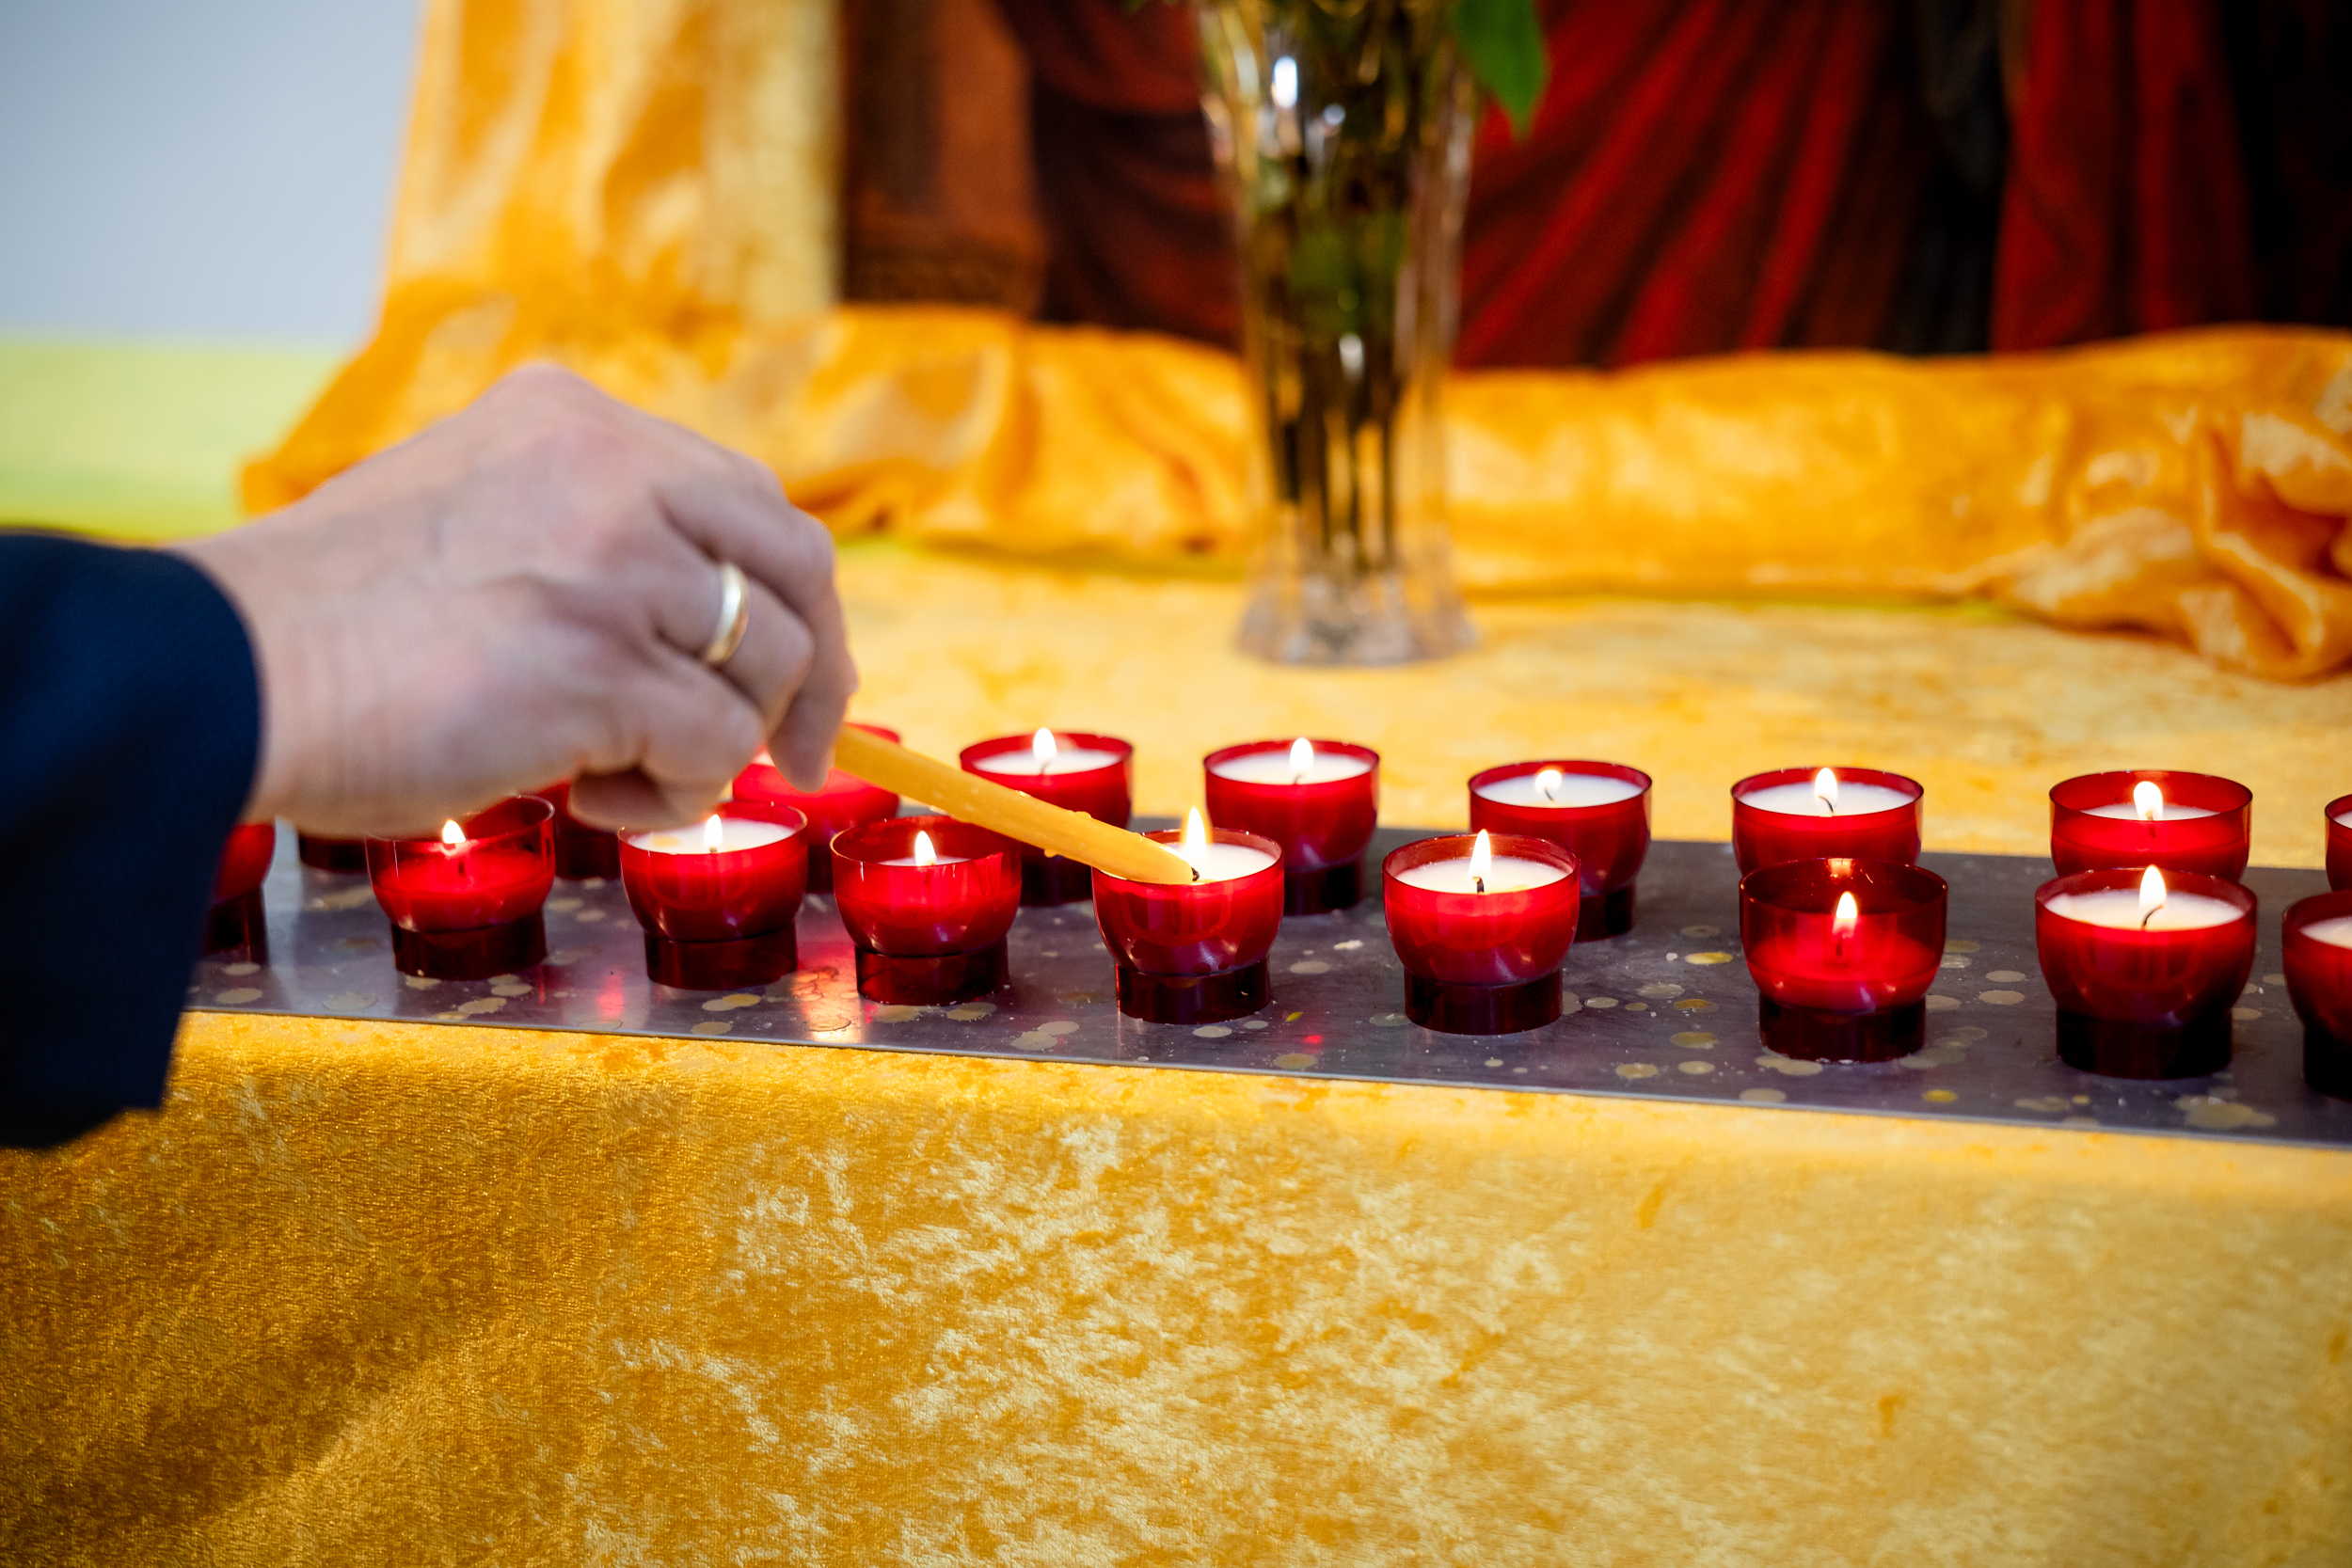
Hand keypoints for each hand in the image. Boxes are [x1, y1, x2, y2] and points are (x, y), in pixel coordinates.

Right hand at [177, 364, 855, 836]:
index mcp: (577, 422)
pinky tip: (585, 799)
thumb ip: (595, 537)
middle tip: (800, 760)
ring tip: (614, 780)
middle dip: (813, 676)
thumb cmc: (336, 626)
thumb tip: (718, 631)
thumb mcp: (480, 516)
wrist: (216, 673)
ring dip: (714, 750)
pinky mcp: (602, 665)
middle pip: (797, 569)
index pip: (751, 503)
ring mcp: (612, 564)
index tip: (791, 678)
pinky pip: (715, 751)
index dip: (791, 600)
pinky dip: (672, 797)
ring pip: (762, 669)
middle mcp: (610, 470)